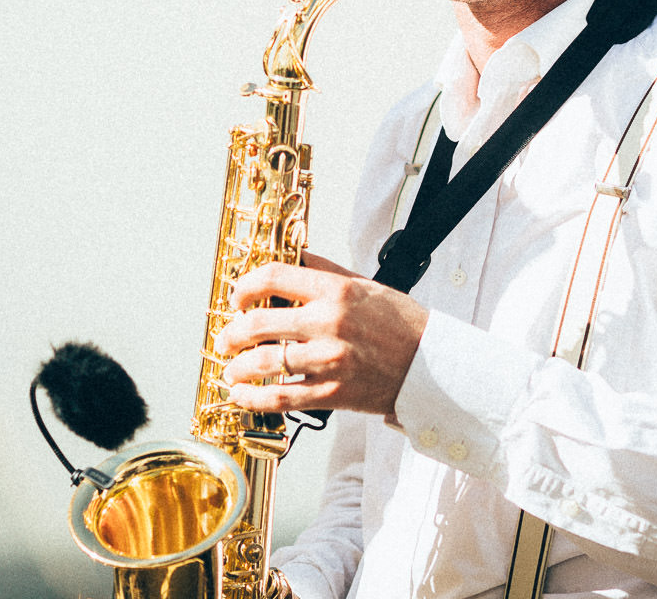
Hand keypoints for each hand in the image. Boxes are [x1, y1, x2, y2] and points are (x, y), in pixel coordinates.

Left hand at [215, 252, 427, 416]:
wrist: (430, 366)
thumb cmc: (400, 323)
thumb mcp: (365, 284)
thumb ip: (324, 270)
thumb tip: (290, 256)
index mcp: (336, 291)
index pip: (274, 277)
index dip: (245, 285)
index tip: (237, 296)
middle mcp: (329, 324)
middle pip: (258, 322)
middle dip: (232, 331)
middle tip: (227, 338)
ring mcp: (328, 361)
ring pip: (262, 363)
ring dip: (236, 367)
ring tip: (230, 368)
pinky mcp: (331, 394)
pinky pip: (280, 398)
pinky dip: (252, 399)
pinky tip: (241, 396)